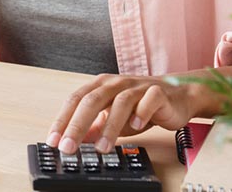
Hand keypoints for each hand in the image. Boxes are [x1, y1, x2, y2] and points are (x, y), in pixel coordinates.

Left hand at [45, 74, 201, 153]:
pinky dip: (141, 113)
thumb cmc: (140, 107)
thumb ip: (93, 127)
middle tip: (68, 147)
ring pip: (120, 102)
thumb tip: (71, 141)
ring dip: (109, 127)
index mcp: (101, 86)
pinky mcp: (159, 92)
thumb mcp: (111, 118)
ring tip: (102, 147)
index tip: (54, 140)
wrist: (177, 98)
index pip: (75, 100)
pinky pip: (149, 100)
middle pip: (92, 100)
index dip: (63, 120)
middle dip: (77, 125)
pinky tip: (136, 126)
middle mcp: (116, 83)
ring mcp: (138, 86)